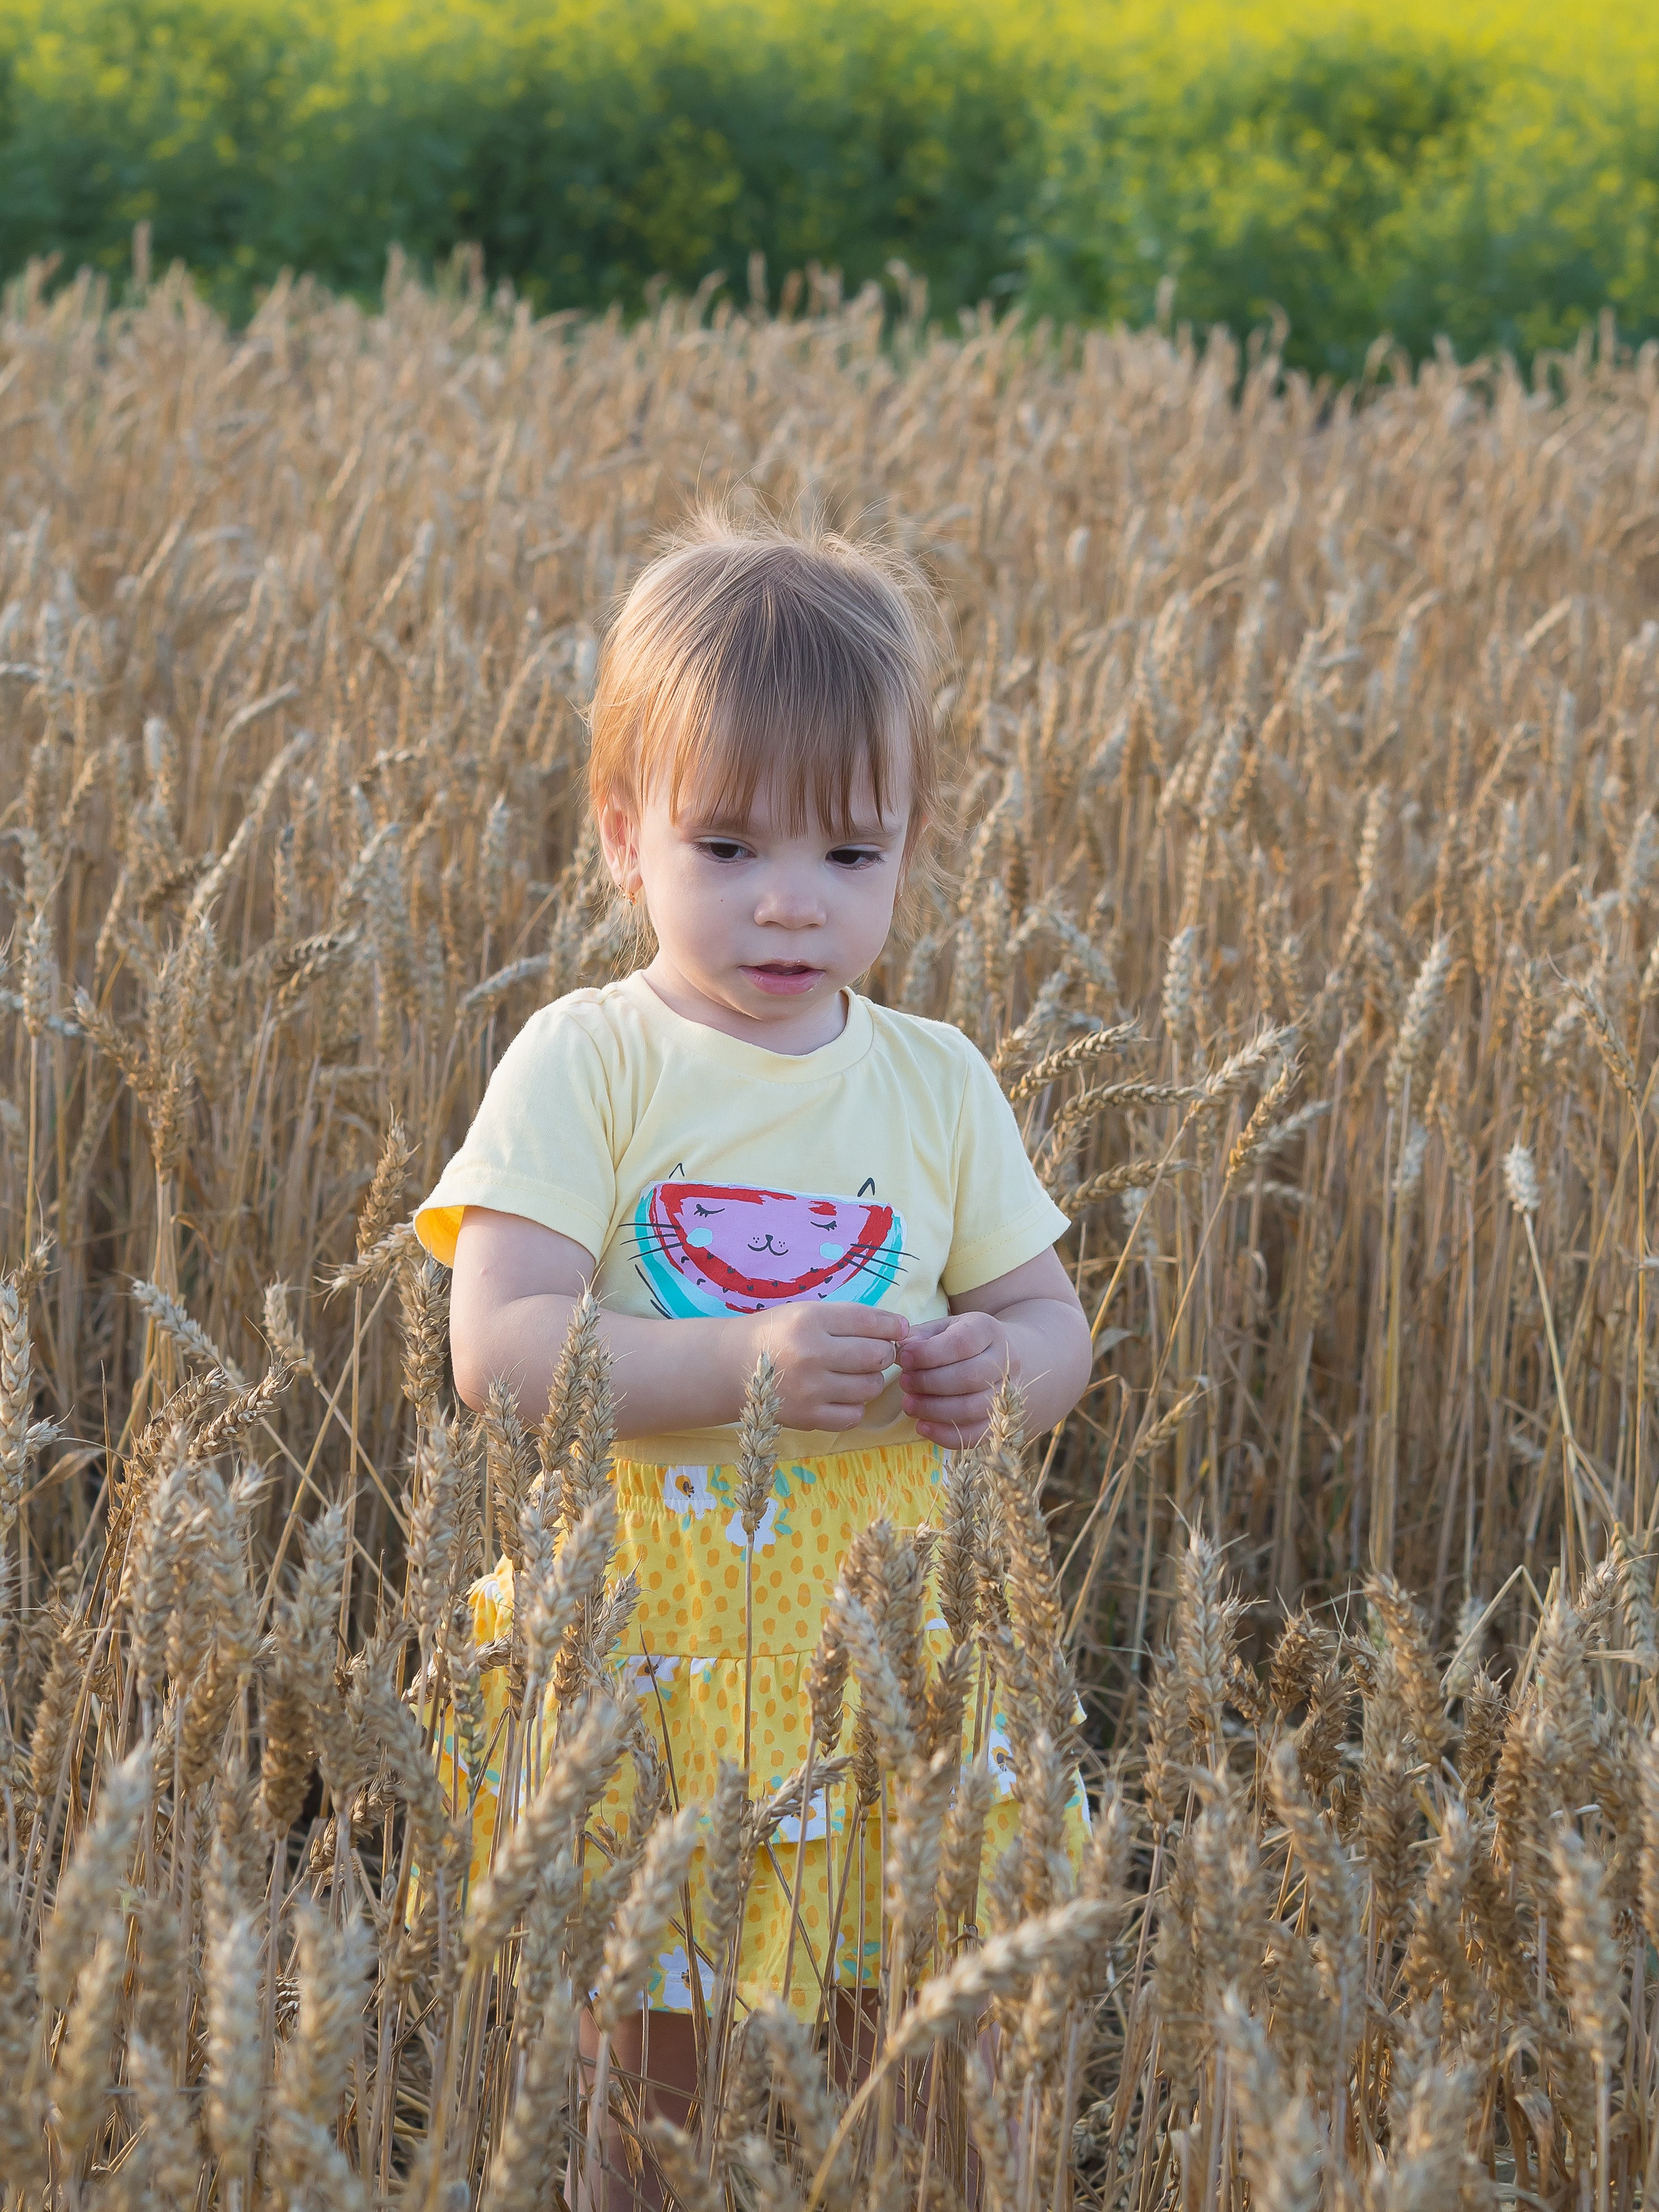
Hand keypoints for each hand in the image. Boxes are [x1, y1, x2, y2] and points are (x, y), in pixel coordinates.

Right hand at [738, 1302, 908, 1432]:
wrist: (733, 1366)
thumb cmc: (778, 1333)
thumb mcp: (808, 1312)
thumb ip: (852, 1318)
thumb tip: (901, 1328)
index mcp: (809, 1321)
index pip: (868, 1322)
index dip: (893, 1326)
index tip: (900, 1329)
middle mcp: (810, 1356)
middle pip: (876, 1356)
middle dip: (885, 1352)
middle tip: (876, 1351)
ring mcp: (809, 1391)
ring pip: (870, 1387)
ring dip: (871, 1379)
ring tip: (856, 1372)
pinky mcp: (808, 1418)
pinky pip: (854, 1415)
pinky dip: (856, 1405)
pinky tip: (843, 1394)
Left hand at [897, 1312, 1012, 1445]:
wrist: (999, 1358)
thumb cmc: (962, 1342)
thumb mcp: (943, 1329)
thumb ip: (921, 1337)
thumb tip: (901, 1349)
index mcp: (988, 1330)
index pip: (962, 1342)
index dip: (929, 1353)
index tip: (904, 1358)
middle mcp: (1004, 1361)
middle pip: (968, 1377)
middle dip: (929, 1383)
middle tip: (905, 1383)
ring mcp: (1007, 1393)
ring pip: (972, 1408)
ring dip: (933, 1410)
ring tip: (909, 1405)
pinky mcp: (1000, 1421)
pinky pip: (976, 1435)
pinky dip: (945, 1435)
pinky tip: (923, 1426)